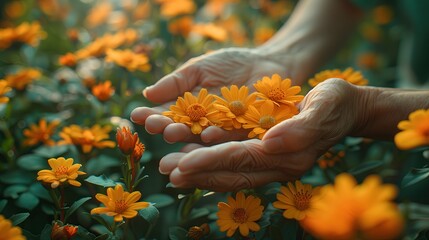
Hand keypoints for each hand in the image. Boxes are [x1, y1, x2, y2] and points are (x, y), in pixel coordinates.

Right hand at [131, 47, 308, 143]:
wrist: (268, 64)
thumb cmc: (231, 63)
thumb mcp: (199, 68)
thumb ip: (177, 82)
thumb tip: (147, 94)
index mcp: (189, 108)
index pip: (167, 113)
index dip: (152, 115)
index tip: (137, 115)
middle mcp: (203, 123)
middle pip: (182, 128)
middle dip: (167, 126)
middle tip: (154, 126)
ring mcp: (223, 130)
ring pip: (202, 137)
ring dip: (188, 136)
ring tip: (173, 132)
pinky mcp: (245, 132)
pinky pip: (231, 136)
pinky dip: (219, 137)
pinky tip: (208, 134)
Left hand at [158, 79, 364, 190]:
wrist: (345, 107)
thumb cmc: (336, 103)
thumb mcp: (325, 106)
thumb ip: (302, 127)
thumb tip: (270, 143)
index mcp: (288, 156)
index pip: (242, 160)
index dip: (211, 162)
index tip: (182, 163)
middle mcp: (276, 165)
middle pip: (230, 171)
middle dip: (197, 172)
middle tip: (165, 170)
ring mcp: (270, 162)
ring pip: (228, 170)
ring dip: (199, 171)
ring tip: (169, 168)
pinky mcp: (265, 154)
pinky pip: (234, 162)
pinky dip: (210, 162)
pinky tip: (191, 159)